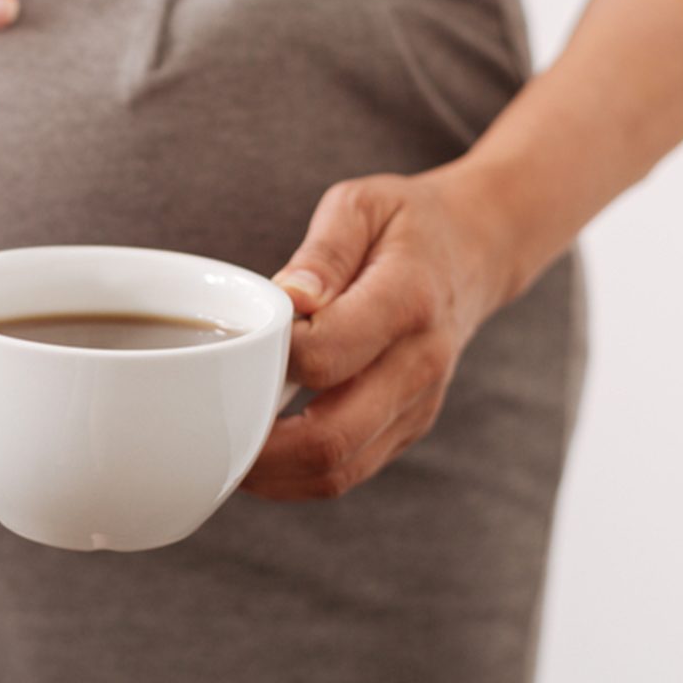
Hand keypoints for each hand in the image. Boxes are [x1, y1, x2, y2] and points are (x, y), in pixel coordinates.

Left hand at [243, 166, 513, 500]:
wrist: (477, 249)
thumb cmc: (405, 223)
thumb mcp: (362, 206)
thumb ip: (323, 251)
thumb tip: (289, 298)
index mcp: (406, 300)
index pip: (328, 354)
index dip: (272, 358)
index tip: (238, 341)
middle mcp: (419, 364)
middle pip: (332, 436)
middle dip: (257, 445)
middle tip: (205, 425)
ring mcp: (417, 405)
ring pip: (339, 470)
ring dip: (271, 473)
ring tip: (220, 447)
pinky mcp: (408, 427)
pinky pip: (348, 471)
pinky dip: (294, 476)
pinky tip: (256, 451)